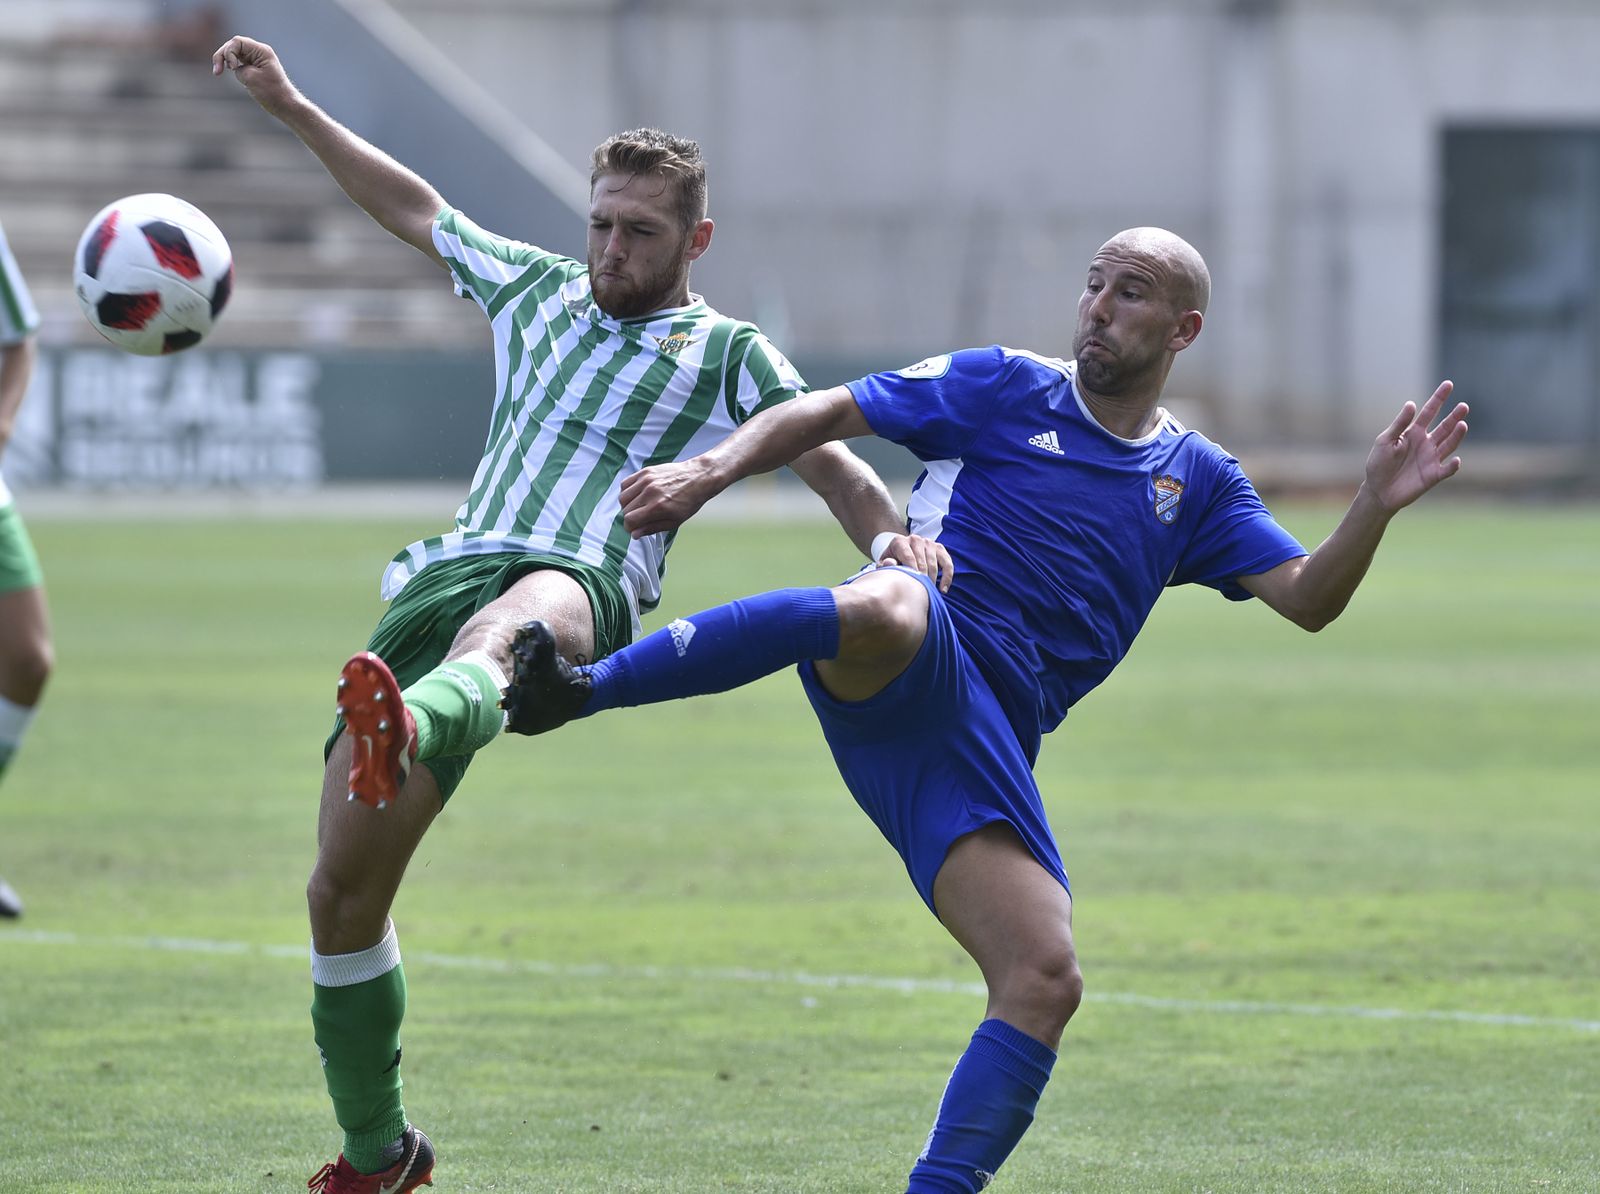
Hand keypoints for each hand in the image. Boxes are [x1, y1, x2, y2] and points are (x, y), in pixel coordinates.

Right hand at [212, 35, 298, 115]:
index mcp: (261, 51)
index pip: (237, 42)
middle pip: (234, 46)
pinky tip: (226, 71)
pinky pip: (238, 61)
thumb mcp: (250, 78)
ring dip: (224, 60)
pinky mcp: (254, 68)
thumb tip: (233, 65)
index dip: (229, 52)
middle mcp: (259, 52)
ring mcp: (257, 59)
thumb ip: (237, 68)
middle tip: (217, 71)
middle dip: (223, 56)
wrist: (286, 105)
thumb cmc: (271, 92)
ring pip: (234, 53)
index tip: (232, 68)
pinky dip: (230, 65)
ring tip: (218, 72)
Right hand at [619, 460, 716, 536]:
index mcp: (657, 507)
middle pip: (625, 510)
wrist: (698, 477)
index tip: (634, 528)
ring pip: (622, 497)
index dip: (630, 527)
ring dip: (627, 505)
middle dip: (630, 517)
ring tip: (638, 506)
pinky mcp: (645, 471)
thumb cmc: (689, 501)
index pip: (629, 520)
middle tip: (639, 518)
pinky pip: (625, 483)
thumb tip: (635, 534)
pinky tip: (637, 495)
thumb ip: (652, 528)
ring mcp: (646, 480)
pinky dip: (627, 491)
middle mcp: (649, 493)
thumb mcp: (674, 521)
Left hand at [876, 533, 954, 592]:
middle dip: (922, 579)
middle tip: (920, 592)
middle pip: (922, 562)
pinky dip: (947, 577)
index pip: (908, 557)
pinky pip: (947, 563)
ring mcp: (928, 542)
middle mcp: (915, 539)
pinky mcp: (939, 548)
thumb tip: (891, 563)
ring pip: (934, 564)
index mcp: (899, 541)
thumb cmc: (891, 562)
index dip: (912, 573)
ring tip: (928, 592)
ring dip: (932, 580)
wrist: (899, 553)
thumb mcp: (883, 564)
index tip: (913, 587)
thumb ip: (885, 564)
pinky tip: (943, 590)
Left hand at [1363, 381, 1468, 512]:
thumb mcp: (1385, 441)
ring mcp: (1432, 459)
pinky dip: (1452, 466)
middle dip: (1454, 416)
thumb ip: (1399, 424)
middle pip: (1444, 427)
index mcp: (1414, 432)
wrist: (1379, 491)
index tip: (1448, 384)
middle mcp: (1426, 443)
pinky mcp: (1433, 475)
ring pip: (1449, 444)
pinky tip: (1455, 460)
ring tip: (1462, 424)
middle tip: (1463, 406)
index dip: (1439, 398)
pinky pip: (1446, 469)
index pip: (1429, 412)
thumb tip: (1411, 404)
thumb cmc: (1379, 464)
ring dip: (1457, 435)